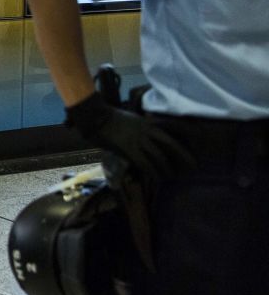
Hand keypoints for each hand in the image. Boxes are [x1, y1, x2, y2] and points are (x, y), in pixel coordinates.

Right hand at [66, 92, 193, 184]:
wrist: (96, 117)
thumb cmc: (112, 117)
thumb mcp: (133, 119)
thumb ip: (144, 127)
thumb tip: (153, 137)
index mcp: (148, 122)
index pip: (172, 127)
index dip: (186, 133)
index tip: (198, 140)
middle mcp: (146, 131)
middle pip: (170, 144)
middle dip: (183, 155)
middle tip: (194, 166)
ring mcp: (137, 140)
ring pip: (158, 156)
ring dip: (167, 168)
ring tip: (173, 176)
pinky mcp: (128, 149)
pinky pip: (144, 163)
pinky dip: (152, 171)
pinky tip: (157, 177)